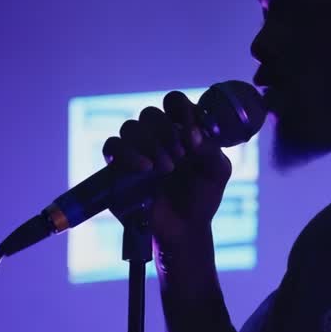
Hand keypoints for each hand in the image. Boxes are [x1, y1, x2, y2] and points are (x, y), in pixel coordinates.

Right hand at [101, 91, 231, 247]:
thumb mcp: (217, 170)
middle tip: (181, 155)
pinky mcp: (118, 167)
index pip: (173, 102)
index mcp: (180, 129)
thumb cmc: (202, 198)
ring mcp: (136, 150)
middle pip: (150, 113)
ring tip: (167, 168)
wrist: (184, 229)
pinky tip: (146, 168)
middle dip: (166, 132)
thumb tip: (192, 134)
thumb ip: (210, 148)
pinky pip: (113, 146)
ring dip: (150, 144)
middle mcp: (156, 136)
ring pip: (131, 127)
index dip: (181, 109)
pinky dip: (128, 153)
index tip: (192, 131)